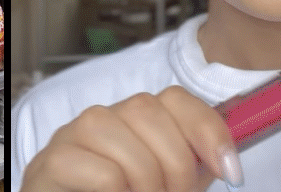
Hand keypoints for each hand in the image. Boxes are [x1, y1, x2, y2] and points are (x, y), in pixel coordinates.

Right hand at [21, 85, 239, 191]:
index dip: (207, 130)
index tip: (229, 171)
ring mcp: (71, 137)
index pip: (175, 98)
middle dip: (175, 162)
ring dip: (145, 178)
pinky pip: (99, 169)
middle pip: (145, 110)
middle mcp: (102, 120)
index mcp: (134, 122)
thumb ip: (194, 168)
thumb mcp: (170, 185)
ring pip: (113, 131)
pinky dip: (118, 191)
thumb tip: (228, 164)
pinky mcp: (51, 163)